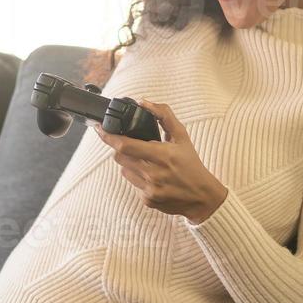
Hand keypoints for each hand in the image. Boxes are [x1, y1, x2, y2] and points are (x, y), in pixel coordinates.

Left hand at [94, 99, 226, 223]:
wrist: (203, 197)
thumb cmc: (192, 165)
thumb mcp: (182, 137)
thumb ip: (164, 116)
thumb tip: (144, 102)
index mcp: (162, 155)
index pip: (125, 145)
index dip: (108, 136)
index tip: (99, 128)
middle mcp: (154, 173)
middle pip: (119, 156)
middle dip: (121, 148)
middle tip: (134, 145)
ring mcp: (149, 188)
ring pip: (124, 169)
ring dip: (130, 163)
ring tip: (147, 162)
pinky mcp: (147, 200)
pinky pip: (133, 183)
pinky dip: (138, 177)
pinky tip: (153, 177)